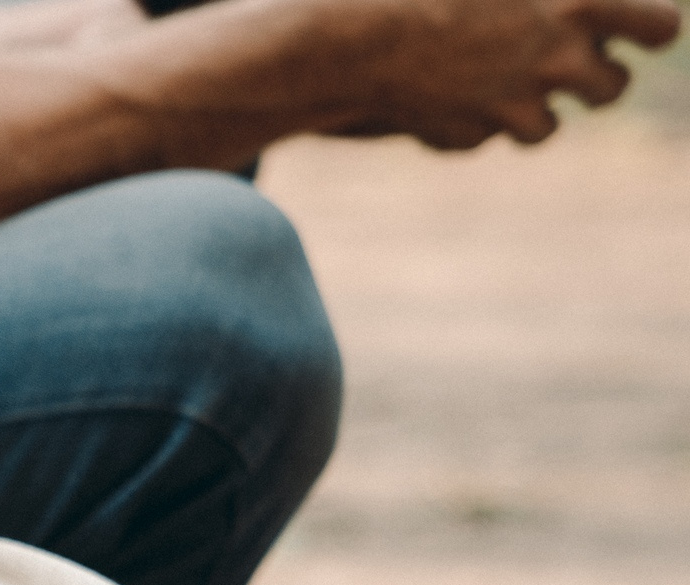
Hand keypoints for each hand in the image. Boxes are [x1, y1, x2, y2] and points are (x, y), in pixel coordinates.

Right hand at [306, 0, 677, 147]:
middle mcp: (557, 59)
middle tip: (559, 63)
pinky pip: (478, 137)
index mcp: (579, 2)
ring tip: (490, 82)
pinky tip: (434, 95)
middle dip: (591, 79)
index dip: (651, 29)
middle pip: (612, 89)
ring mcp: (513, 105)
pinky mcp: (467, 135)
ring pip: (545, 127)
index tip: (635, 29)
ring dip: (526, 110)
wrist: (358, 33)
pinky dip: (463, 123)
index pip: (661, 28)